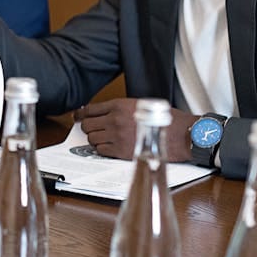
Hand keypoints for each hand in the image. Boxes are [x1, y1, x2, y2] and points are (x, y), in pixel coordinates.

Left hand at [75, 100, 195, 160]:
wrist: (179, 134)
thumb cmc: (162, 118)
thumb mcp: (139, 104)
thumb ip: (118, 108)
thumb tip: (100, 112)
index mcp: (119, 106)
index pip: (89, 110)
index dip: (80, 114)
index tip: (77, 116)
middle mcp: (115, 120)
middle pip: (87, 125)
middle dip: (88, 127)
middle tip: (93, 129)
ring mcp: (117, 137)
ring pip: (92, 139)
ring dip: (96, 139)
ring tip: (106, 138)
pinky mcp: (122, 151)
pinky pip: (101, 151)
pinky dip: (102, 149)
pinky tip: (111, 147)